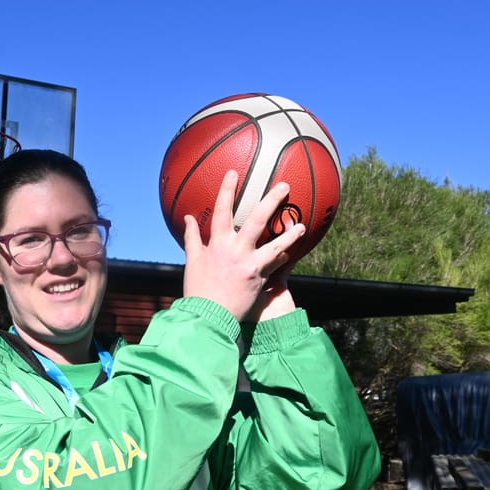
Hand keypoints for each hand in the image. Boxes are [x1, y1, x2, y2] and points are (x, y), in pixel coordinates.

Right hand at [182, 170, 304, 321]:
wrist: (208, 317)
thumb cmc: (198, 290)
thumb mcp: (192, 261)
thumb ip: (192, 238)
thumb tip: (187, 218)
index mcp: (217, 244)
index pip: (222, 210)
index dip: (227, 190)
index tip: (234, 172)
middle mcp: (235, 251)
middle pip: (256, 220)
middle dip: (271, 201)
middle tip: (284, 186)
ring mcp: (250, 265)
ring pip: (275, 244)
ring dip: (290, 234)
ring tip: (301, 225)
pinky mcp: (260, 280)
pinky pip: (275, 265)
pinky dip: (282, 258)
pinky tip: (290, 253)